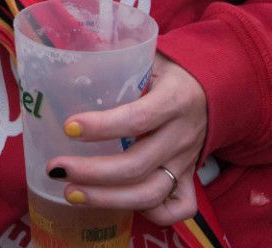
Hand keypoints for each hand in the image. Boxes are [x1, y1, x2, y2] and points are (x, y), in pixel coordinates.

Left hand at [46, 55, 207, 225]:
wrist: (213, 87)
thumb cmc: (168, 72)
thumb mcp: (146, 59)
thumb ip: (111, 67)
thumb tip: (60, 78)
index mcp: (174, 99)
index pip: (138, 118)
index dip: (102, 127)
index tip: (69, 127)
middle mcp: (182, 134)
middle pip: (137, 165)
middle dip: (92, 171)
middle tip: (57, 168)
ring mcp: (186, 160)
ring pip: (151, 193)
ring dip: (108, 199)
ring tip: (72, 193)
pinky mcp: (190, 177)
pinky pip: (178, 208)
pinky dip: (151, 213)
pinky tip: (121, 203)